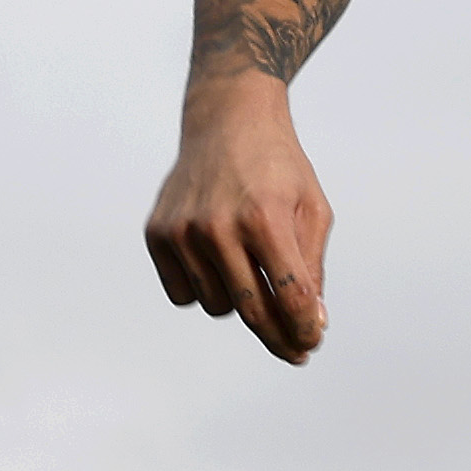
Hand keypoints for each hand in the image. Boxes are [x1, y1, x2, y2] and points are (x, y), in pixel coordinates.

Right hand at [146, 81, 334, 361]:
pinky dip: (203, 289)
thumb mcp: (312, 208)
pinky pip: (183, 294)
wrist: (227, 121)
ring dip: (240, 302)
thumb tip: (311, 323)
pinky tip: (216, 260)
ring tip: (250, 267)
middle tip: (296, 349)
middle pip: (251, 311)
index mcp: (264, 218)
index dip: (303, 330)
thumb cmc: (278, 167)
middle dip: (278, 338)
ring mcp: (183, 231)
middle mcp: (218, 227)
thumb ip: (312, 267)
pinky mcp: (158, 234)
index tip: (311, 344)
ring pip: (217, 306)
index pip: (288, 296)